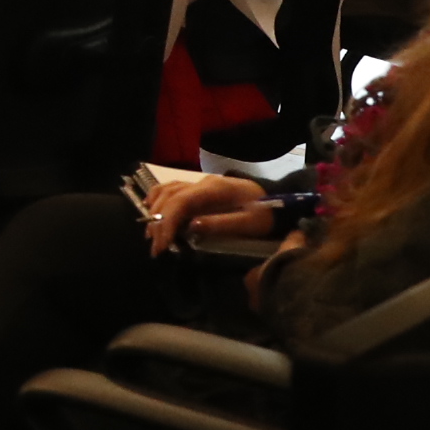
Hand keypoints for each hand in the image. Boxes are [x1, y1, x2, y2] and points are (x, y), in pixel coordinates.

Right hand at [144, 173, 281, 255]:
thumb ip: (221, 224)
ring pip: (167, 190)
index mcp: (215, 189)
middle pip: (170, 197)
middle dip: (159, 222)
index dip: (168, 222)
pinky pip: (172, 189)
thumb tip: (191, 227)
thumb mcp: (250, 224)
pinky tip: (152, 210)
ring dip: (156, 211)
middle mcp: (203, 183)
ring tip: (152, 234)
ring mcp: (200, 183)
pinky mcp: (200, 189)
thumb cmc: (265, 214)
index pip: (181, 201)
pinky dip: (158, 198)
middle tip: (155, 247)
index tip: (163, 244)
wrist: (278, 200)